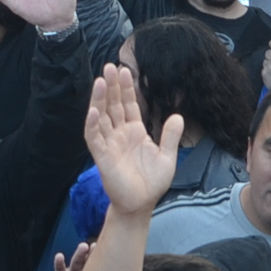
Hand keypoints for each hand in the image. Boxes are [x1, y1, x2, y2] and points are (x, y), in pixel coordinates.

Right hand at [83, 64, 182, 217]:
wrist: (142, 204)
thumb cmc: (152, 183)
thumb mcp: (167, 157)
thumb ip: (170, 136)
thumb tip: (178, 116)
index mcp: (135, 132)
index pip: (128, 105)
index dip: (126, 88)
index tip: (125, 70)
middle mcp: (119, 134)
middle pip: (113, 105)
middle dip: (111, 86)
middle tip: (109, 66)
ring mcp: (109, 144)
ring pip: (101, 117)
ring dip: (100, 99)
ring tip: (101, 81)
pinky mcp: (102, 157)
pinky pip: (94, 138)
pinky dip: (93, 124)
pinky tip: (95, 111)